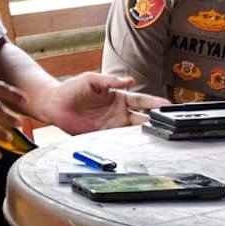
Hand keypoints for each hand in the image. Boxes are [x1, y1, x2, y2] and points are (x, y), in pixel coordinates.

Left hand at [40, 73, 164, 134]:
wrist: (54, 104)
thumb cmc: (72, 89)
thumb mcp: (91, 80)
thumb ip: (109, 80)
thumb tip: (129, 80)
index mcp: (119, 97)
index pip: (142, 100)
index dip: (156, 102)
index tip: (169, 105)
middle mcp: (119, 112)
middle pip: (142, 117)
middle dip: (156, 121)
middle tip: (169, 125)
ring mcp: (111, 125)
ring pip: (133, 131)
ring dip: (144, 134)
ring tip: (157, 136)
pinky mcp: (102, 136)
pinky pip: (117, 141)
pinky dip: (126, 143)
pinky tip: (135, 146)